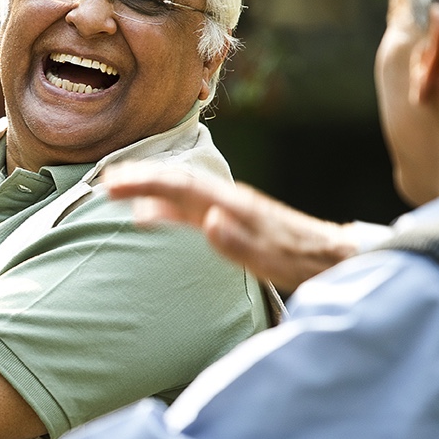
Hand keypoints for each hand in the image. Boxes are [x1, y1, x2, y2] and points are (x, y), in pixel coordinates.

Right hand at [103, 163, 359, 291]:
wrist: (333, 256)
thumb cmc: (303, 260)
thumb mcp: (273, 258)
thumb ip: (240, 242)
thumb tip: (208, 220)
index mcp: (234, 205)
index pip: (181, 187)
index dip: (145, 182)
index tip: (113, 184)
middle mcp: (229, 201)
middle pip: (177, 183)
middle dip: (140, 179)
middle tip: (104, 181)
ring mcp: (230, 209)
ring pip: (181, 192)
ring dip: (149, 189)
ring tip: (118, 191)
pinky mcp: (232, 221)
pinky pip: (190, 208)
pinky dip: (164, 206)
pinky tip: (151, 215)